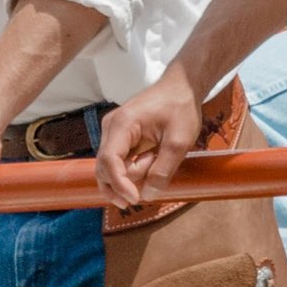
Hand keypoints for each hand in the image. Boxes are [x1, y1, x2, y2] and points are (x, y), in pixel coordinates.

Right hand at [95, 69, 206, 208]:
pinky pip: (118, 163)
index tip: (135, 199)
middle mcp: (111, 128)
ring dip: (132, 175)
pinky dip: (132, 170)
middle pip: (105, 168)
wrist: (181, 87)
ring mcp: (113, 133)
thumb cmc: (180, 108)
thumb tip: (147, 195)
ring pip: (110, 169)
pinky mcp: (119, 138)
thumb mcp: (179, 142)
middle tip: (155, 167)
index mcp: (122, 124)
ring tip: (155, 159)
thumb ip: (163, 170)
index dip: (119, 184)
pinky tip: (150, 160)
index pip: (109, 161)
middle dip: (128, 180)